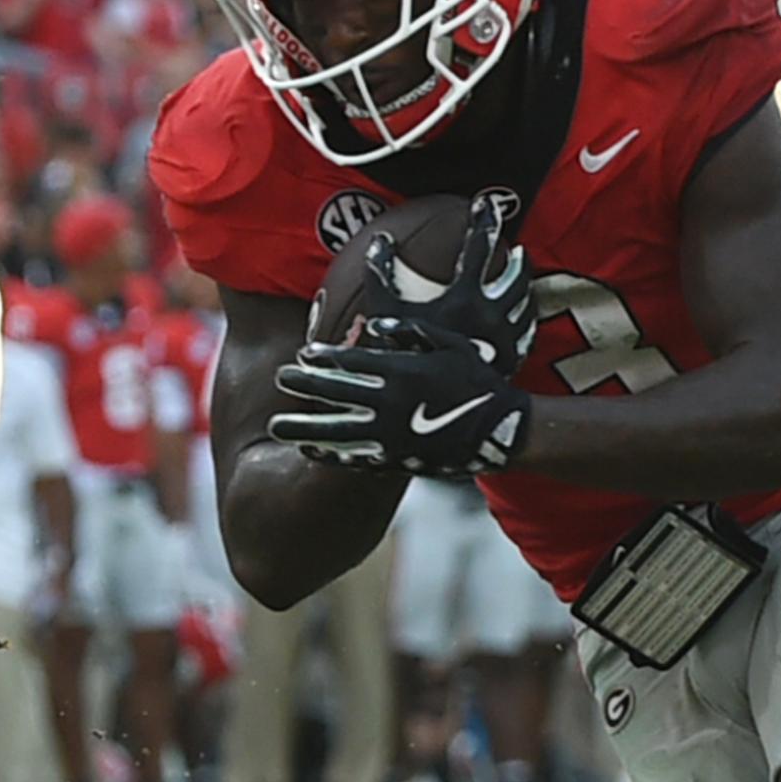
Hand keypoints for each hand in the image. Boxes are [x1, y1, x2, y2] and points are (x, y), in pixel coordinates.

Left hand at [273, 316, 530, 476]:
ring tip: (278, 426)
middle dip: (305, 385)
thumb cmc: (478, 381)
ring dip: (305, 427)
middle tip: (280, 379)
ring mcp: (392, 434)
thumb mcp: (451, 344)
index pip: (353, 361)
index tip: (302, 353)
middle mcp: (391, 402)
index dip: (324, 356)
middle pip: (337, 392)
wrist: (502, 430)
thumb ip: (411, 331)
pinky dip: (331, 454)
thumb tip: (374, 322)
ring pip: (338, 430)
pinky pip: (356, 457)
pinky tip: (310, 450)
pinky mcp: (397, 459)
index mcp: (403, 371)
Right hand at [363, 192, 535, 369]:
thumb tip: (381, 241)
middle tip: (515, 248)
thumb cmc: (406, 356)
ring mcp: (504, 338)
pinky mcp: (510, 360)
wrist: (431, 403)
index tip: (487, 203)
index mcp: (465, 297)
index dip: (483, 220)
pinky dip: (527, 320)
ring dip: (526, 286)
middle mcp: (491, 314)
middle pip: (515, 275)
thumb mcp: (385, 313)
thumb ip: (380, 275)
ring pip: (526, 303)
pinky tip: (525, 317)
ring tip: (523, 277)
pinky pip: (527, 334)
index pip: (479, 246)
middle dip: (516, 258)